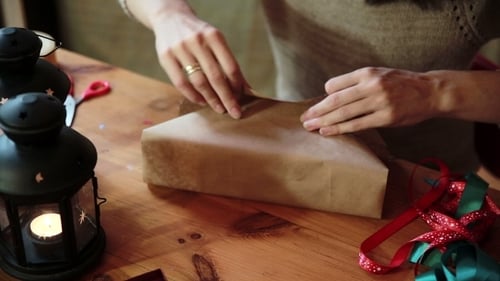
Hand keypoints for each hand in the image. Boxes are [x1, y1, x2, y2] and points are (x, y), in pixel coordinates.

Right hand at [152, 11, 246, 118]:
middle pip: (216, 77)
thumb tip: (244, 88)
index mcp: (214, 36)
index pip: (230, 66)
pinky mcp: (165, 56)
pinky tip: (201, 101)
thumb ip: (227, 61)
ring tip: (219, 108)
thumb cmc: (199, 34)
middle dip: (227, 98)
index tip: (242, 99)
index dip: (237, 85)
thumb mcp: (215, 40)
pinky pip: (180, 82)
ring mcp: (180, 48)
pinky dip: (192, 95)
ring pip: (198, 81)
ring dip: (211, 99)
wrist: (170, 17)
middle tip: (234, 112)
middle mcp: (197, 41)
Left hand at [300, 67, 442, 134]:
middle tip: (304, 118)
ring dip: (324, 121)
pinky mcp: (386, 117)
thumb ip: (358, 82)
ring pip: (344, 113)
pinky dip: (340, 129)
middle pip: (336, 100)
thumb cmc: (401, 83)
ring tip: (310, 126)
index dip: (323, 96)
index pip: (336, 84)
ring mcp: (379, 101)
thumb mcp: (380, 74)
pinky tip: (327, 132)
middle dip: (317, 110)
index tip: (316, 106)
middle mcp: (372, 85)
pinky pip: (357, 125)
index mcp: (367, 72)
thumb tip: (332, 94)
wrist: (430, 92)